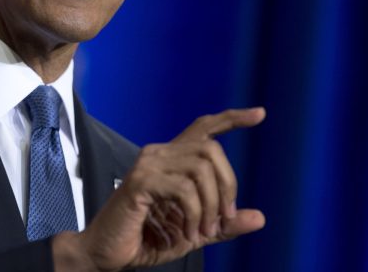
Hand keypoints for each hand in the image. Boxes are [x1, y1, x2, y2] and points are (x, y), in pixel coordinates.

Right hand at [53, 107, 265, 271]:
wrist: (107, 254)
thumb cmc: (146, 239)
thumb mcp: (195, 231)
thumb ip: (223, 224)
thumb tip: (260, 217)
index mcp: (171, 159)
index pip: (203, 128)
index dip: (232, 118)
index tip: (260, 114)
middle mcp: (159, 154)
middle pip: (211, 148)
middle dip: (227, 185)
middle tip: (224, 219)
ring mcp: (148, 165)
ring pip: (201, 168)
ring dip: (212, 206)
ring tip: (203, 231)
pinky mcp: (140, 182)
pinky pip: (184, 190)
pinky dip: (194, 215)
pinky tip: (188, 233)